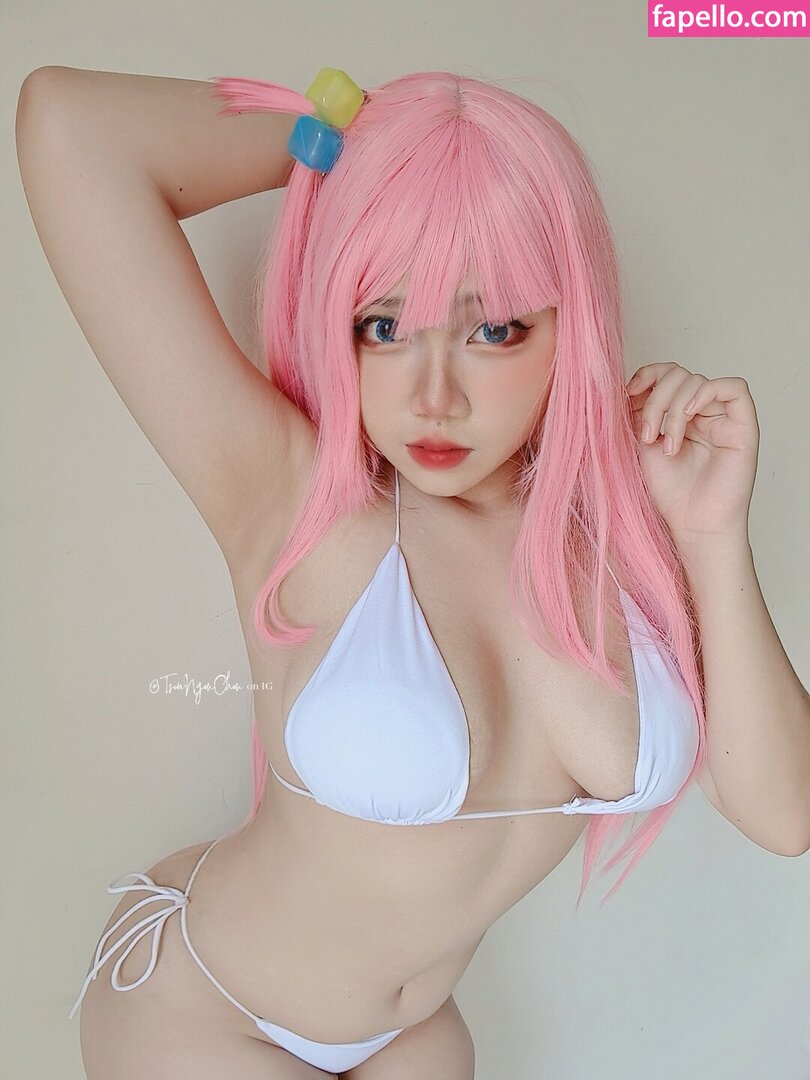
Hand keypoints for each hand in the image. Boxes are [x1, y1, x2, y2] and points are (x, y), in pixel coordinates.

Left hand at [625, 363, 759, 542]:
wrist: (694, 524)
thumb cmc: (672, 492)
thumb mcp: (643, 445)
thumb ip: (638, 413)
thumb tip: (623, 384)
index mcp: (677, 413)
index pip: (666, 374)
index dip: (646, 375)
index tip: (627, 393)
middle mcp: (701, 411)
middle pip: (678, 374)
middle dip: (656, 399)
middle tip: (647, 434)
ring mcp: (723, 416)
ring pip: (697, 381)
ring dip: (674, 409)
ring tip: (666, 444)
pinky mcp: (744, 425)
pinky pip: (734, 388)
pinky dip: (705, 393)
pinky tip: (690, 415)